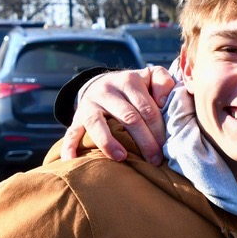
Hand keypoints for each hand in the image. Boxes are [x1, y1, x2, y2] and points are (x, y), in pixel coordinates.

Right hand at [59, 66, 175, 163]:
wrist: (104, 83)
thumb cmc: (135, 86)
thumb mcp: (150, 77)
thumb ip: (164, 82)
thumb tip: (163, 101)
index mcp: (129, 80)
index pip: (147, 108)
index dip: (158, 129)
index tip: (167, 147)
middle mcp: (107, 90)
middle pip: (128, 117)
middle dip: (144, 141)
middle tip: (155, 160)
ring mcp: (90, 103)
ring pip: (98, 124)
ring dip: (109, 143)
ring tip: (122, 158)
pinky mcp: (77, 116)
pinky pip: (71, 132)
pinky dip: (69, 146)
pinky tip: (71, 160)